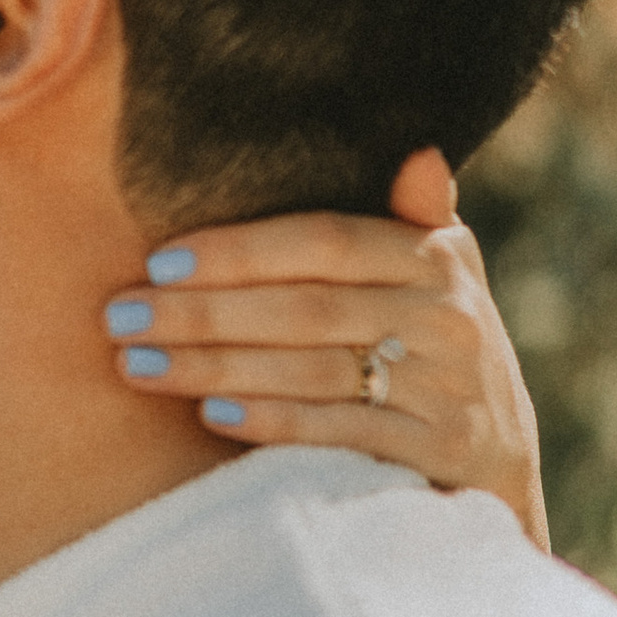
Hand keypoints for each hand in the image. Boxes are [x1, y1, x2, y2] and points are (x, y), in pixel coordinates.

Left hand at [104, 149, 548, 550]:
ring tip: (137, 363)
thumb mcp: (434, 278)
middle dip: (202, 311)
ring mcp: (449, 389)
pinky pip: (342, 432)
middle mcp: (450, 318)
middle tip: (119, 315)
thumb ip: (409, 218)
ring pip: (313, 369)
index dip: (238, 250)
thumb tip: (416, 149)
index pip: (325, 241)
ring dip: (215, 366)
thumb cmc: (430, 351)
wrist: (498, 468)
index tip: (157, 262)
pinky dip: (273, 421)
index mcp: (437, 258)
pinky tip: (209, 413)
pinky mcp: (441, 452)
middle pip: (306, 308)